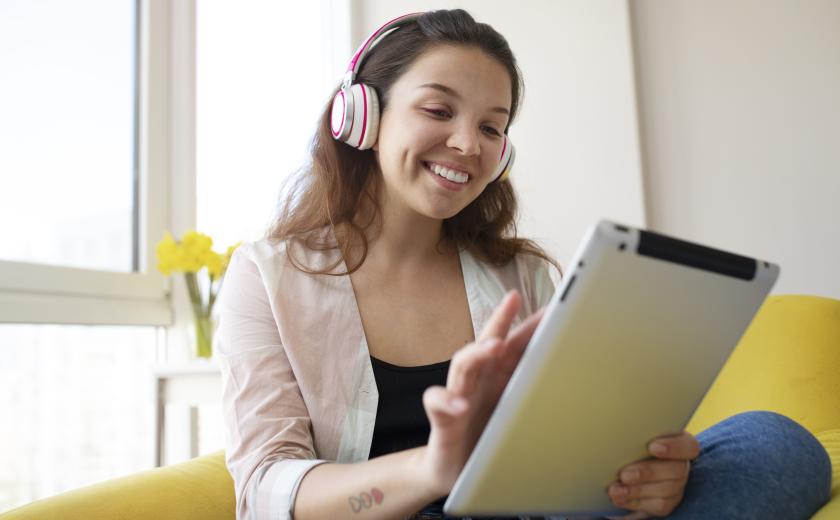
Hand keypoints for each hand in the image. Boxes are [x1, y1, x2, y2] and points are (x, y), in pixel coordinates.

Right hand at [420, 290, 544, 496]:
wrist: (453, 472)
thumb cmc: (486, 438)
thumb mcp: (513, 413)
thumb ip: (530, 393)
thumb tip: (568, 380)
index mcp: (496, 378)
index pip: (513, 344)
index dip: (529, 325)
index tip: (549, 307)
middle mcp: (476, 381)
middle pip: (486, 343)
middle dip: (500, 320)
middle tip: (512, 300)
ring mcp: (457, 397)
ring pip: (462, 366)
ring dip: (477, 353)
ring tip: (492, 346)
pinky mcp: (442, 420)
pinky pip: (438, 405)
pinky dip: (447, 402)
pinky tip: (460, 405)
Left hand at [606, 431, 700, 518]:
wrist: (622, 468)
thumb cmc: (629, 443)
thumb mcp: (632, 436)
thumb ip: (634, 434)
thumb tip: (616, 429)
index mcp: (678, 443)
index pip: (688, 446)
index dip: (674, 447)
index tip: (653, 447)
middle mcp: (680, 464)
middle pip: (676, 470)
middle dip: (648, 472)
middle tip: (624, 474)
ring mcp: (676, 485)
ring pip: (666, 489)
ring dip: (638, 490)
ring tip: (615, 489)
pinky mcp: (666, 502)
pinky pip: (657, 505)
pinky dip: (635, 501)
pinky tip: (618, 497)